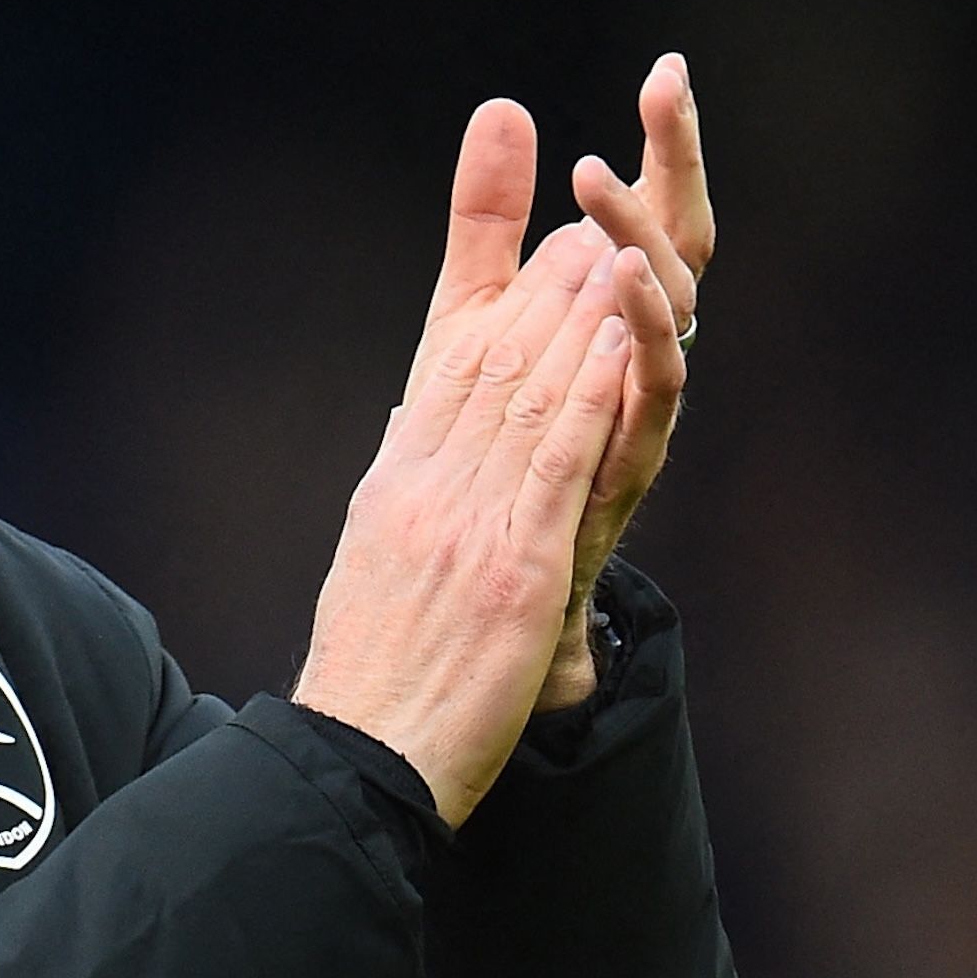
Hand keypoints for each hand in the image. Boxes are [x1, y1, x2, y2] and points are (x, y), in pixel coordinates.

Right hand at [295, 171, 635, 828]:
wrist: (362, 755)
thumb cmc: (373, 678)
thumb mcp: (376, 567)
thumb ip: (406, 498)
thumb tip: (413, 439)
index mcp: (397, 484)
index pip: (446, 366)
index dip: (487, 293)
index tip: (527, 235)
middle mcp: (426, 486)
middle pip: (488, 364)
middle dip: (540, 286)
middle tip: (587, 222)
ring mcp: (469, 522)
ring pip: (527, 396)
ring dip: (574, 316)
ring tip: (612, 250)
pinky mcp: (514, 567)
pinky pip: (555, 463)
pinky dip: (587, 394)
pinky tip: (614, 340)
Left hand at [542, 55, 713, 705]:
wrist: (487, 607)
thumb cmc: (490, 462)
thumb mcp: (469, 324)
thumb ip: (487, 227)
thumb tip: (502, 110)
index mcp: (611, 317)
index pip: (655, 211)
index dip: (670, 144)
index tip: (668, 69)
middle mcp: (639, 357)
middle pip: (679, 247)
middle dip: (674, 170)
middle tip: (664, 97)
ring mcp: (639, 411)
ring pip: (665, 314)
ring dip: (642, 246)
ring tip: (611, 192)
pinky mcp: (621, 467)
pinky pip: (647, 395)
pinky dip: (638, 340)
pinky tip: (621, 286)